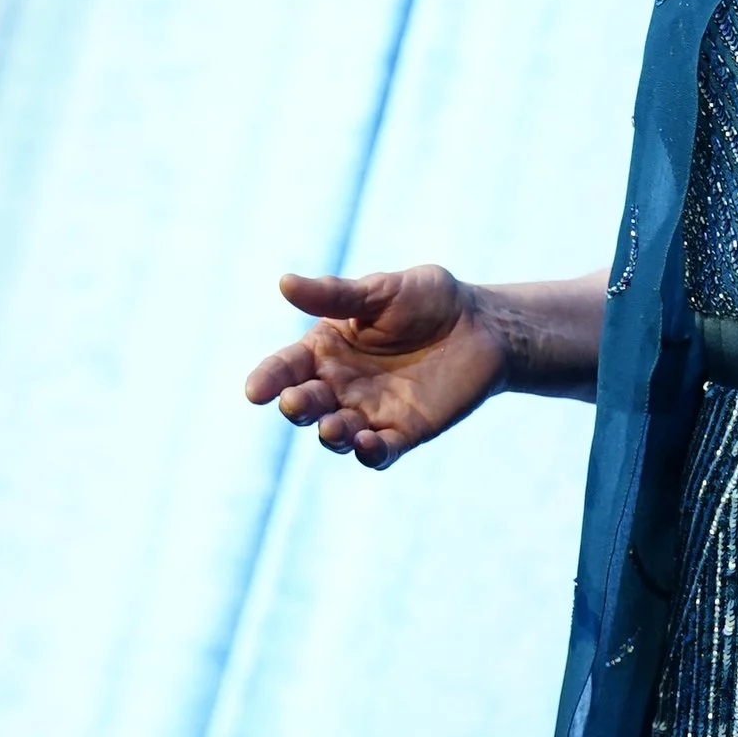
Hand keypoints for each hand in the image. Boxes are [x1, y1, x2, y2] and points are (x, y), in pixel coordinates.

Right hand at [245, 266, 498, 467]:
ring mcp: (370, 412)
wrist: (482, 324)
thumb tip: (284, 282)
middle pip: (308, 404)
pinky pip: (380, 452)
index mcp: (325, 350)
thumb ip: (335, 294)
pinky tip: (367, 445)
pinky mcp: (404, 431)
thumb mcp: (380, 291)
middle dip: (298, 406)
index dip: (268, 378)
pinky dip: (370, 453)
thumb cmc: (427, 300)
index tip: (255, 390)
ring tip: (333, 428)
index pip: (286, 367)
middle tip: (296, 402)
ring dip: (331, 435)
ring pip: (338, 434)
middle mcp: (340, 385)